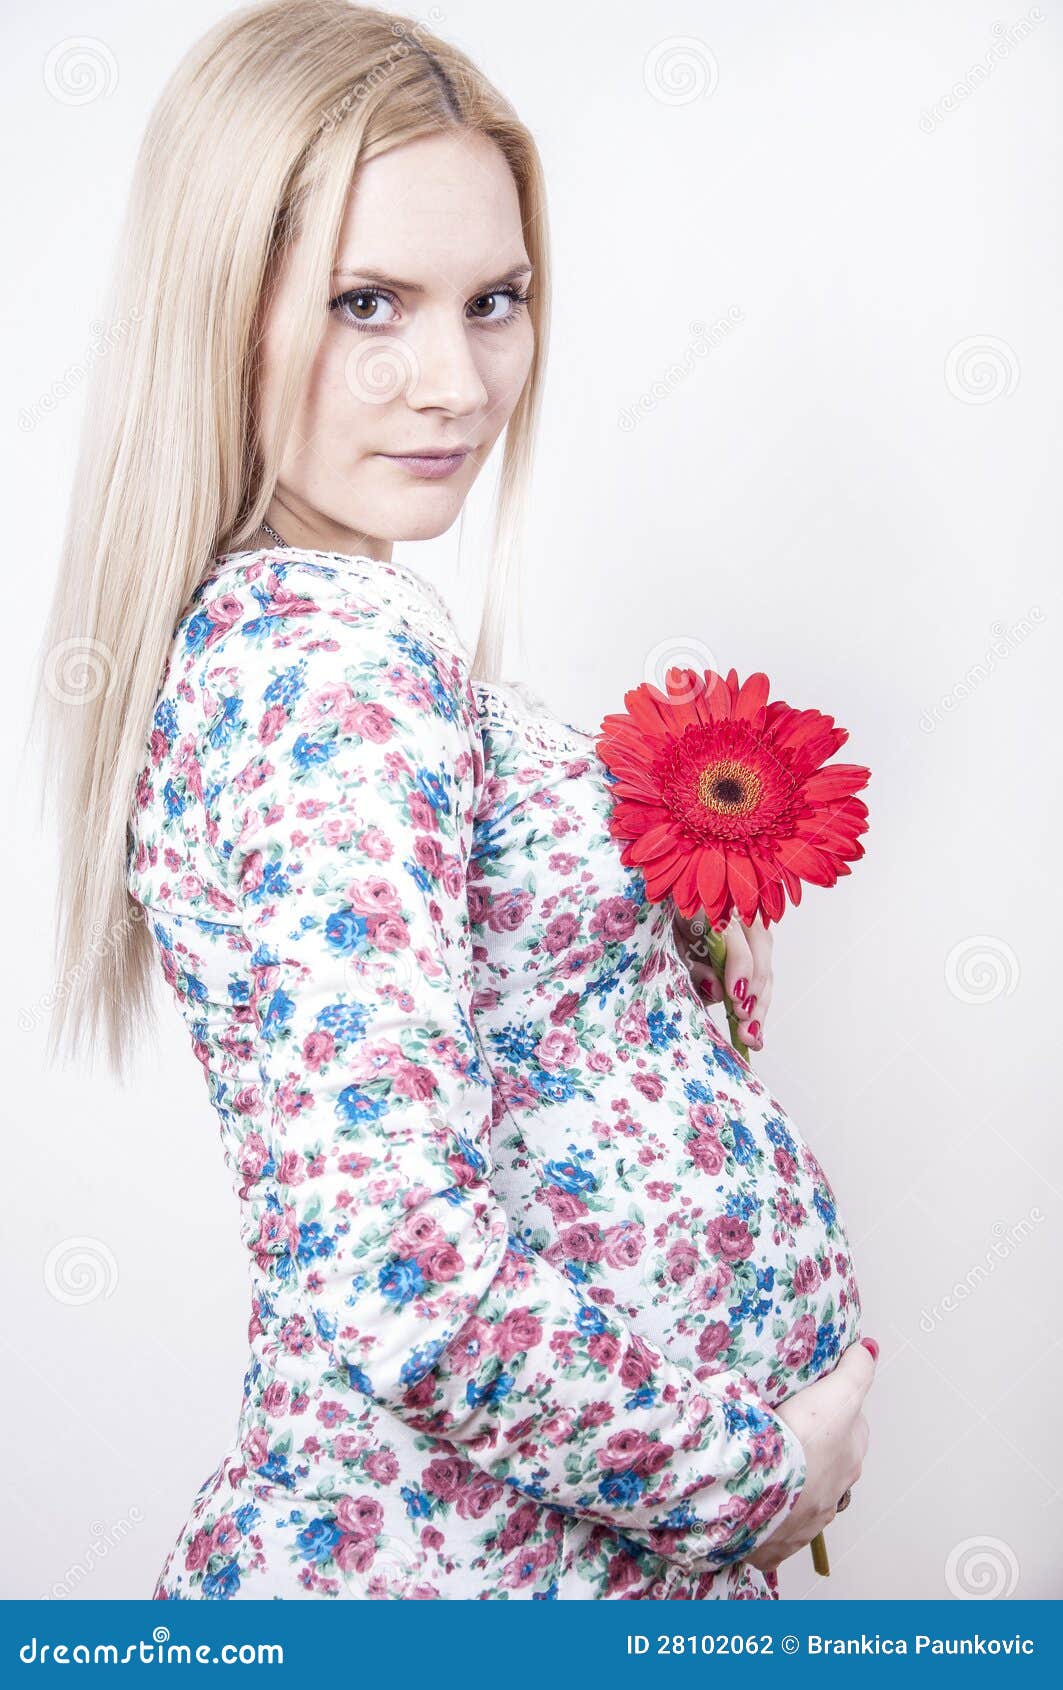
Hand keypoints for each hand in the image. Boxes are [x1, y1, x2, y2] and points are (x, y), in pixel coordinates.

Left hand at [671, 908, 771, 1050]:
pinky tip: (755, 1035)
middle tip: (743, 1017)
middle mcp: (736, 912)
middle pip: (760, 947)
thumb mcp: (666, 945)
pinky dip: (757, 1007)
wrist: (661, 918)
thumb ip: (690, 964)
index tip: (736, 994)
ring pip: (764, 966)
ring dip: (759, 1003)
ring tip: (750, 1035)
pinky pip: (760, 980)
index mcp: (709, 903)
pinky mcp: (750, 954)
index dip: (740, 963)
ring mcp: (747, 931)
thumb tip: (717, 989)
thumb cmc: (659, 928)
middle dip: (754, 987)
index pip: (734, 931)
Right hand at [745, 1340, 875, 1572]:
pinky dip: (767, 1513)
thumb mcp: (838, 1394)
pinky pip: (774, 1524)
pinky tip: (752, 1498)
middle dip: (814, 1445)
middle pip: (829, 1459)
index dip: (834, 1406)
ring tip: (765, 1459)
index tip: (812, 1396)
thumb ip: (856, 1369)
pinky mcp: (777, 1541)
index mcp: (850, 1458)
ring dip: (791, 1480)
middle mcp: (835, 1492)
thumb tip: (869, 1350)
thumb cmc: (800, 1444)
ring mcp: (806, 1519)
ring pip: (802, 1493)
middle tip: (785, 1423)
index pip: (851, 1425)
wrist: (760, 1492)